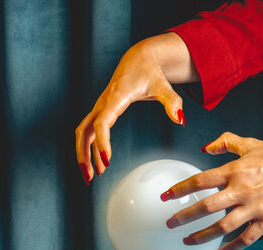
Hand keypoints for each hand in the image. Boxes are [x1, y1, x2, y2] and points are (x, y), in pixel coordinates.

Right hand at [75, 33, 198, 183]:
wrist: (138, 59)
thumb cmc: (151, 73)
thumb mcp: (164, 87)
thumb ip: (172, 103)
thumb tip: (180, 120)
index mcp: (115, 98)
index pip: (102, 124)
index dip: (102, 142)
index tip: (107, 161)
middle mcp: (102, 104)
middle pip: (83, 131)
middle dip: (83, 154)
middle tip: (90, 177)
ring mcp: (99, 108)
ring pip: (82, 134)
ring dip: (82, 154)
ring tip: (90, 176)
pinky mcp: (100, 112)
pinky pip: (88, 132)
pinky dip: (88, 148)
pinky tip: (97, 164)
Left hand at [161, 132, 262, 249]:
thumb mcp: (249, 144)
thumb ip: (225, 143)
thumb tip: (206, 147)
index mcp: (234, 171)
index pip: (200, 181)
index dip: (179, 189)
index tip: (164, 197)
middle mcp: (241, 190)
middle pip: (206, 207)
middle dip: (184, 216)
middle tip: (169, 223)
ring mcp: (255, 208)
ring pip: (223, 227)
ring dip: (202, 236)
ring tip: (186, 241)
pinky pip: (246, 239)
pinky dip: (231, 248)